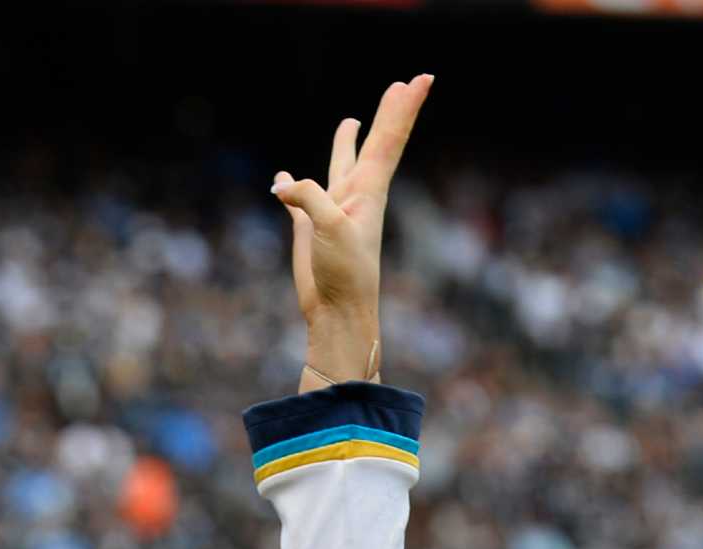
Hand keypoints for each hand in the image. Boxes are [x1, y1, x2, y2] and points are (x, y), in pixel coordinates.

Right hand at [272, 76, 434, 381]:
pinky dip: (290, 184)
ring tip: (352, 121)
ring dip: (345, 143)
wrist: (337, 314)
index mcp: (368, 191)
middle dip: (389, 114)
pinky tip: (282, 177)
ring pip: (339, 165)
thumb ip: (308, 198)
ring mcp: (332, 210)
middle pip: (373, 143)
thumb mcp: (329, 229)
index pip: (388, 139)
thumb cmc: (345, 275)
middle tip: (404, 86)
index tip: (422, 80)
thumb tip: (281, 184)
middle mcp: (354, 196)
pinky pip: (298, 196)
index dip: (403, 109)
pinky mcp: (310, 227)